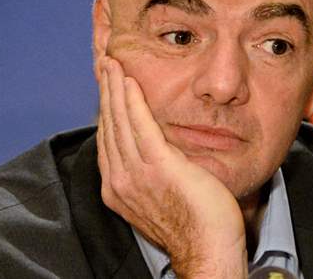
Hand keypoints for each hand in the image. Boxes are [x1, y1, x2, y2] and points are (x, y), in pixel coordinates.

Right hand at [97, 57, 246, 277]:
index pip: (107, 138)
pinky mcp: (158, 167)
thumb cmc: (194, 223)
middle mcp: (120, 181)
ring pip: (120, 121)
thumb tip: (155, 149)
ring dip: (115, 88)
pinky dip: (133, 102)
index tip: (106, 84)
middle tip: (104, 64)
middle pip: (108, 125)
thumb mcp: (161, 193)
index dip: (106, 108)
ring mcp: (136, 175)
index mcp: (117, 188)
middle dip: (105, 91)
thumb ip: (150, 170)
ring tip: (113, 64)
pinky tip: (129, 82)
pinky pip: (141, 126)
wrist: (208, 248)